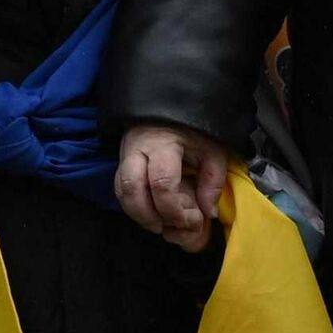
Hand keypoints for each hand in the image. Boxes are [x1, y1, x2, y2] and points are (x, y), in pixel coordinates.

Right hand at [114, 124, 228, 252]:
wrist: (170, 104)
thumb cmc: (193, 129)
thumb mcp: (212, 149)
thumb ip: (212, 180)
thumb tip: (208, 212)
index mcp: (163, 143)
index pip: (161, 183)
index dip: (172, 209)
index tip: (186, 220)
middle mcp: (137, 148)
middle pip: (131, 188)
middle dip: (146, 215)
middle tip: (163, 228)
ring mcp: (125, 153)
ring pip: (120, 189)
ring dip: (136, 213)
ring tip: (155, 224)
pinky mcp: (121, 159)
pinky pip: (119, 186)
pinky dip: (131, 204)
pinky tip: (147, 212)